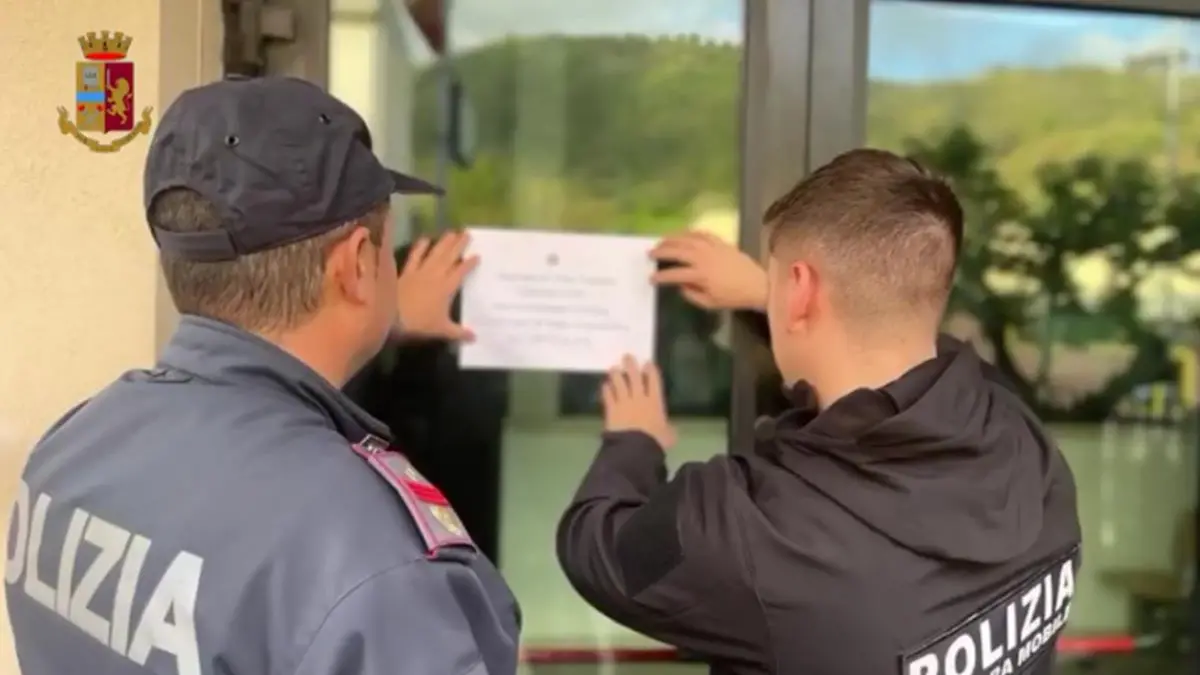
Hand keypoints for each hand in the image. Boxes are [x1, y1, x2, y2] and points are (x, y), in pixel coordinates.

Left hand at [395, 231, 478, 341]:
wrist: (393, 318)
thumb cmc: (420, 323)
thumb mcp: (442, 329)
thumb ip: (459, 332)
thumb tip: (475, 338)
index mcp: (447, 287)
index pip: (461, 271)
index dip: (470, 263)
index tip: (477, 255)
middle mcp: (436, 275)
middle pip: (450, 257)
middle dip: (459, 245)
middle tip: (466, 233)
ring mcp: (421, 271)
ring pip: (435, 253)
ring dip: (444, 242)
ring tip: (452, 232)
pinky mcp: (407, 271)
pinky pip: (415, 256)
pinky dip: (420, 247)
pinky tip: (425, 239)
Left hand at [602, 356, 674, 449]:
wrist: (634, 448)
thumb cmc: (655, 441)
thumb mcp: (668, 436)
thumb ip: (668, 430)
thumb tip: (670, 430)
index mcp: (655, 402)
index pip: (653, 381)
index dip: (651, 370)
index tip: (648, 363)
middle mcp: (638, 398)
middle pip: (634, 377)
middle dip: (631, 365)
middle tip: (627, 356)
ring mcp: (623, 402)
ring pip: (618, 383)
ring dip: (616, 374)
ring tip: (613, 368)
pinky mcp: (611, 410)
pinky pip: (608, 396)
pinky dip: (606, 390)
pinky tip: (605, 385)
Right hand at [650, 231, 766, 310]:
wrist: (757, 285)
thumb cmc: (733, 297)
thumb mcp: (710, 303)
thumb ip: (691, 295)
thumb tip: (680, 286)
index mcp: (701, 275)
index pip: (675, 274)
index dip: (661, 276)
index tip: (651, 278)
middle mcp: (704, 258)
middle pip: (677, 251)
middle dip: (661, 251)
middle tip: (650, 253)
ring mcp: (712, 247)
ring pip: (688, 238)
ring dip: (672, 238)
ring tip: (661, 240)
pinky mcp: (721, 242)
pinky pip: (702, 233)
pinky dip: (690, 232)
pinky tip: (682, 234)